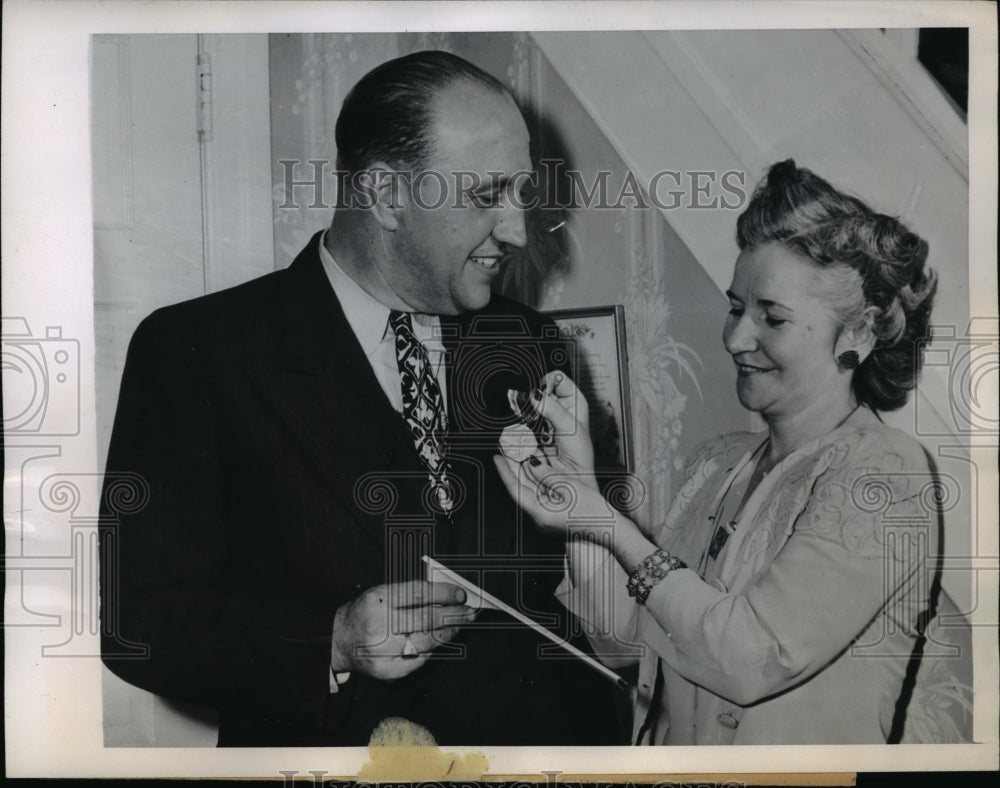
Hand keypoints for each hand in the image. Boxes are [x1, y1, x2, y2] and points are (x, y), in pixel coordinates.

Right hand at [330, 580, 474, 680]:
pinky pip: (418, 660)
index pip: (418, 594)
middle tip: (470, 611)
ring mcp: (383, 650)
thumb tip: (447, 595)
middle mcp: (380, 625)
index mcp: (378, 600)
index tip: (461, 595)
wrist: (339, 640)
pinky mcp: (386, 670)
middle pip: (426, 619)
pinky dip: (431, 650)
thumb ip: (410, 593)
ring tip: (461, 624)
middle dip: (453, 615)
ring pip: (426, 642)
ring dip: (448, 633)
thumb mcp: (381, 593)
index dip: (443, 594)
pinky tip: (440, 641)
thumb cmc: (366, 611)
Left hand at [493, 449, 614, 535]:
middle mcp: (538, 517)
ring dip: (522, 471)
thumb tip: (531, 463)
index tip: (497, 456)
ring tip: (516, 453)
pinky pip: (539, 493)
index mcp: (539, 513)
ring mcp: (545, 516)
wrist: (609, 530)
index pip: (515, 488)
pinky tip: (534, 466)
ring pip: (529, 489)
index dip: (504, 471)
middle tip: (505, 449)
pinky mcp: (552, 514)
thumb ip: (547, 474)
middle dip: (512, 468)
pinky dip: (535, 479)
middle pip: (520, 488)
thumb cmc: (593, 512)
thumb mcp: (569, 487)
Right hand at [530, 371, 596, 481]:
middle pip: (540, 390)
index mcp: (573, 399)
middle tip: (533, 408)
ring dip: (525, 411)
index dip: (547, 383)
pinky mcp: (533, 428)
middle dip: (533, 399)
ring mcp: (544, 417)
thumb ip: (551, 408)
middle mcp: (559, 406)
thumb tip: (536, 394)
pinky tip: (525, 429)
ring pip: (528, 405)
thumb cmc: (579, 453)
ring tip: (531, 422)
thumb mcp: (568, 426)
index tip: (542, 394)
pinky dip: (520, 422)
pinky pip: (522, 419)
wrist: (570, 475)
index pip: (556, 377)